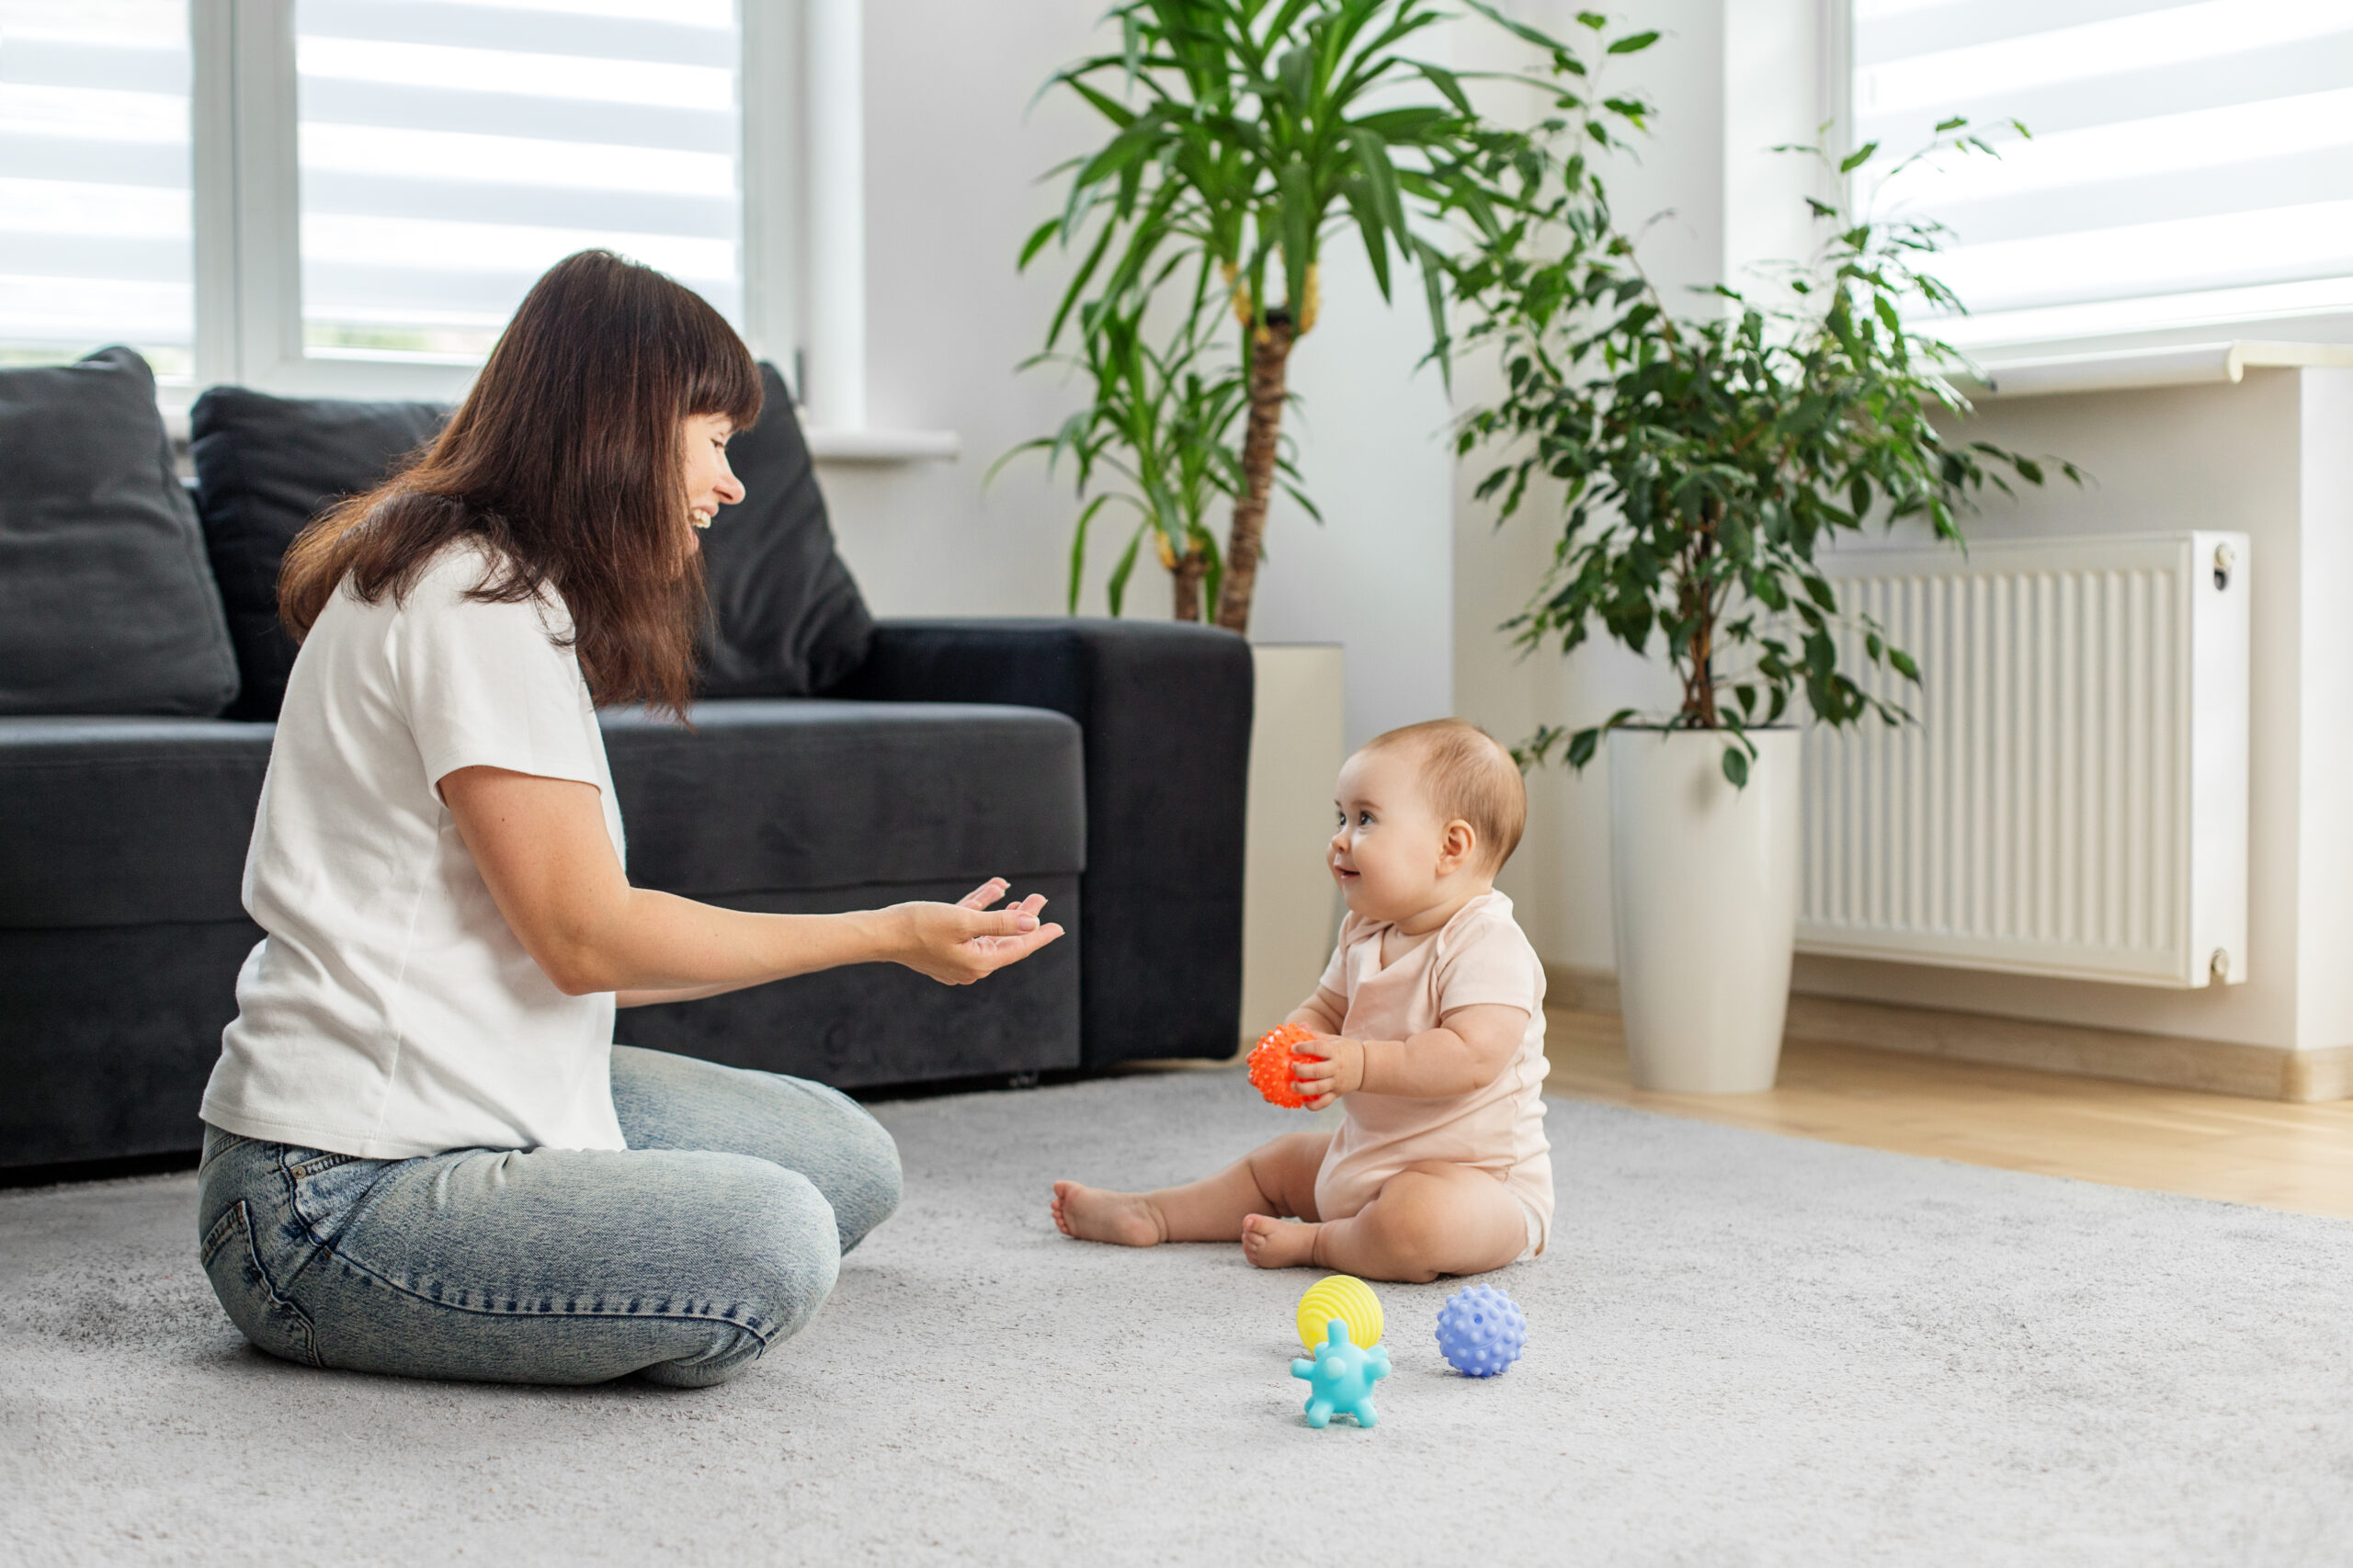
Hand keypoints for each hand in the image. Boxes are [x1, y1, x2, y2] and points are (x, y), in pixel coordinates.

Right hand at [888, 878, 1064, 984]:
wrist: (880, 934)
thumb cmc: (920, 925)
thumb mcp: (964, 920)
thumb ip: (1001, 922)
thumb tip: (1033, 923)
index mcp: (978, 964)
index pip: (1018, 948)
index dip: (1039, 935)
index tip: (1059, 927)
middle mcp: (970, 967)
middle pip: (1004, 940)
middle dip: (1022, 918)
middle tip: (1038, 899)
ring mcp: (956, 959)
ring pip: (987, 933)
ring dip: (1002, 914)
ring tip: (1017, 897)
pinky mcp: (944, 949)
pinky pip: (969, 929)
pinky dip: (980, 911)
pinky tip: (992, 892)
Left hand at [1291, 1034, 1364, 1109]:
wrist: (1367, 1066)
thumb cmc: (1346, 1050)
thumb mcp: (1334, 1039)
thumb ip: (1317, 1035)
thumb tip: (1301, 1026)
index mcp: (1335, 1051)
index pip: (1319, 1048)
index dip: (1305, 1047)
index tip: (1293, 1048)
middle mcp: (1336, 1068)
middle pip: (1317, 1071)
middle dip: (1302, 1070)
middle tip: (1292, 1067)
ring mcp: (1337, 1082)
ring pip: (1319, 1088)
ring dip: (1303, 1088)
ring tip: (1293, 1085)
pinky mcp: (1337, 1093)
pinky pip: (1325, 1102)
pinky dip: (1314, 1106)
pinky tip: (1303, 1103)